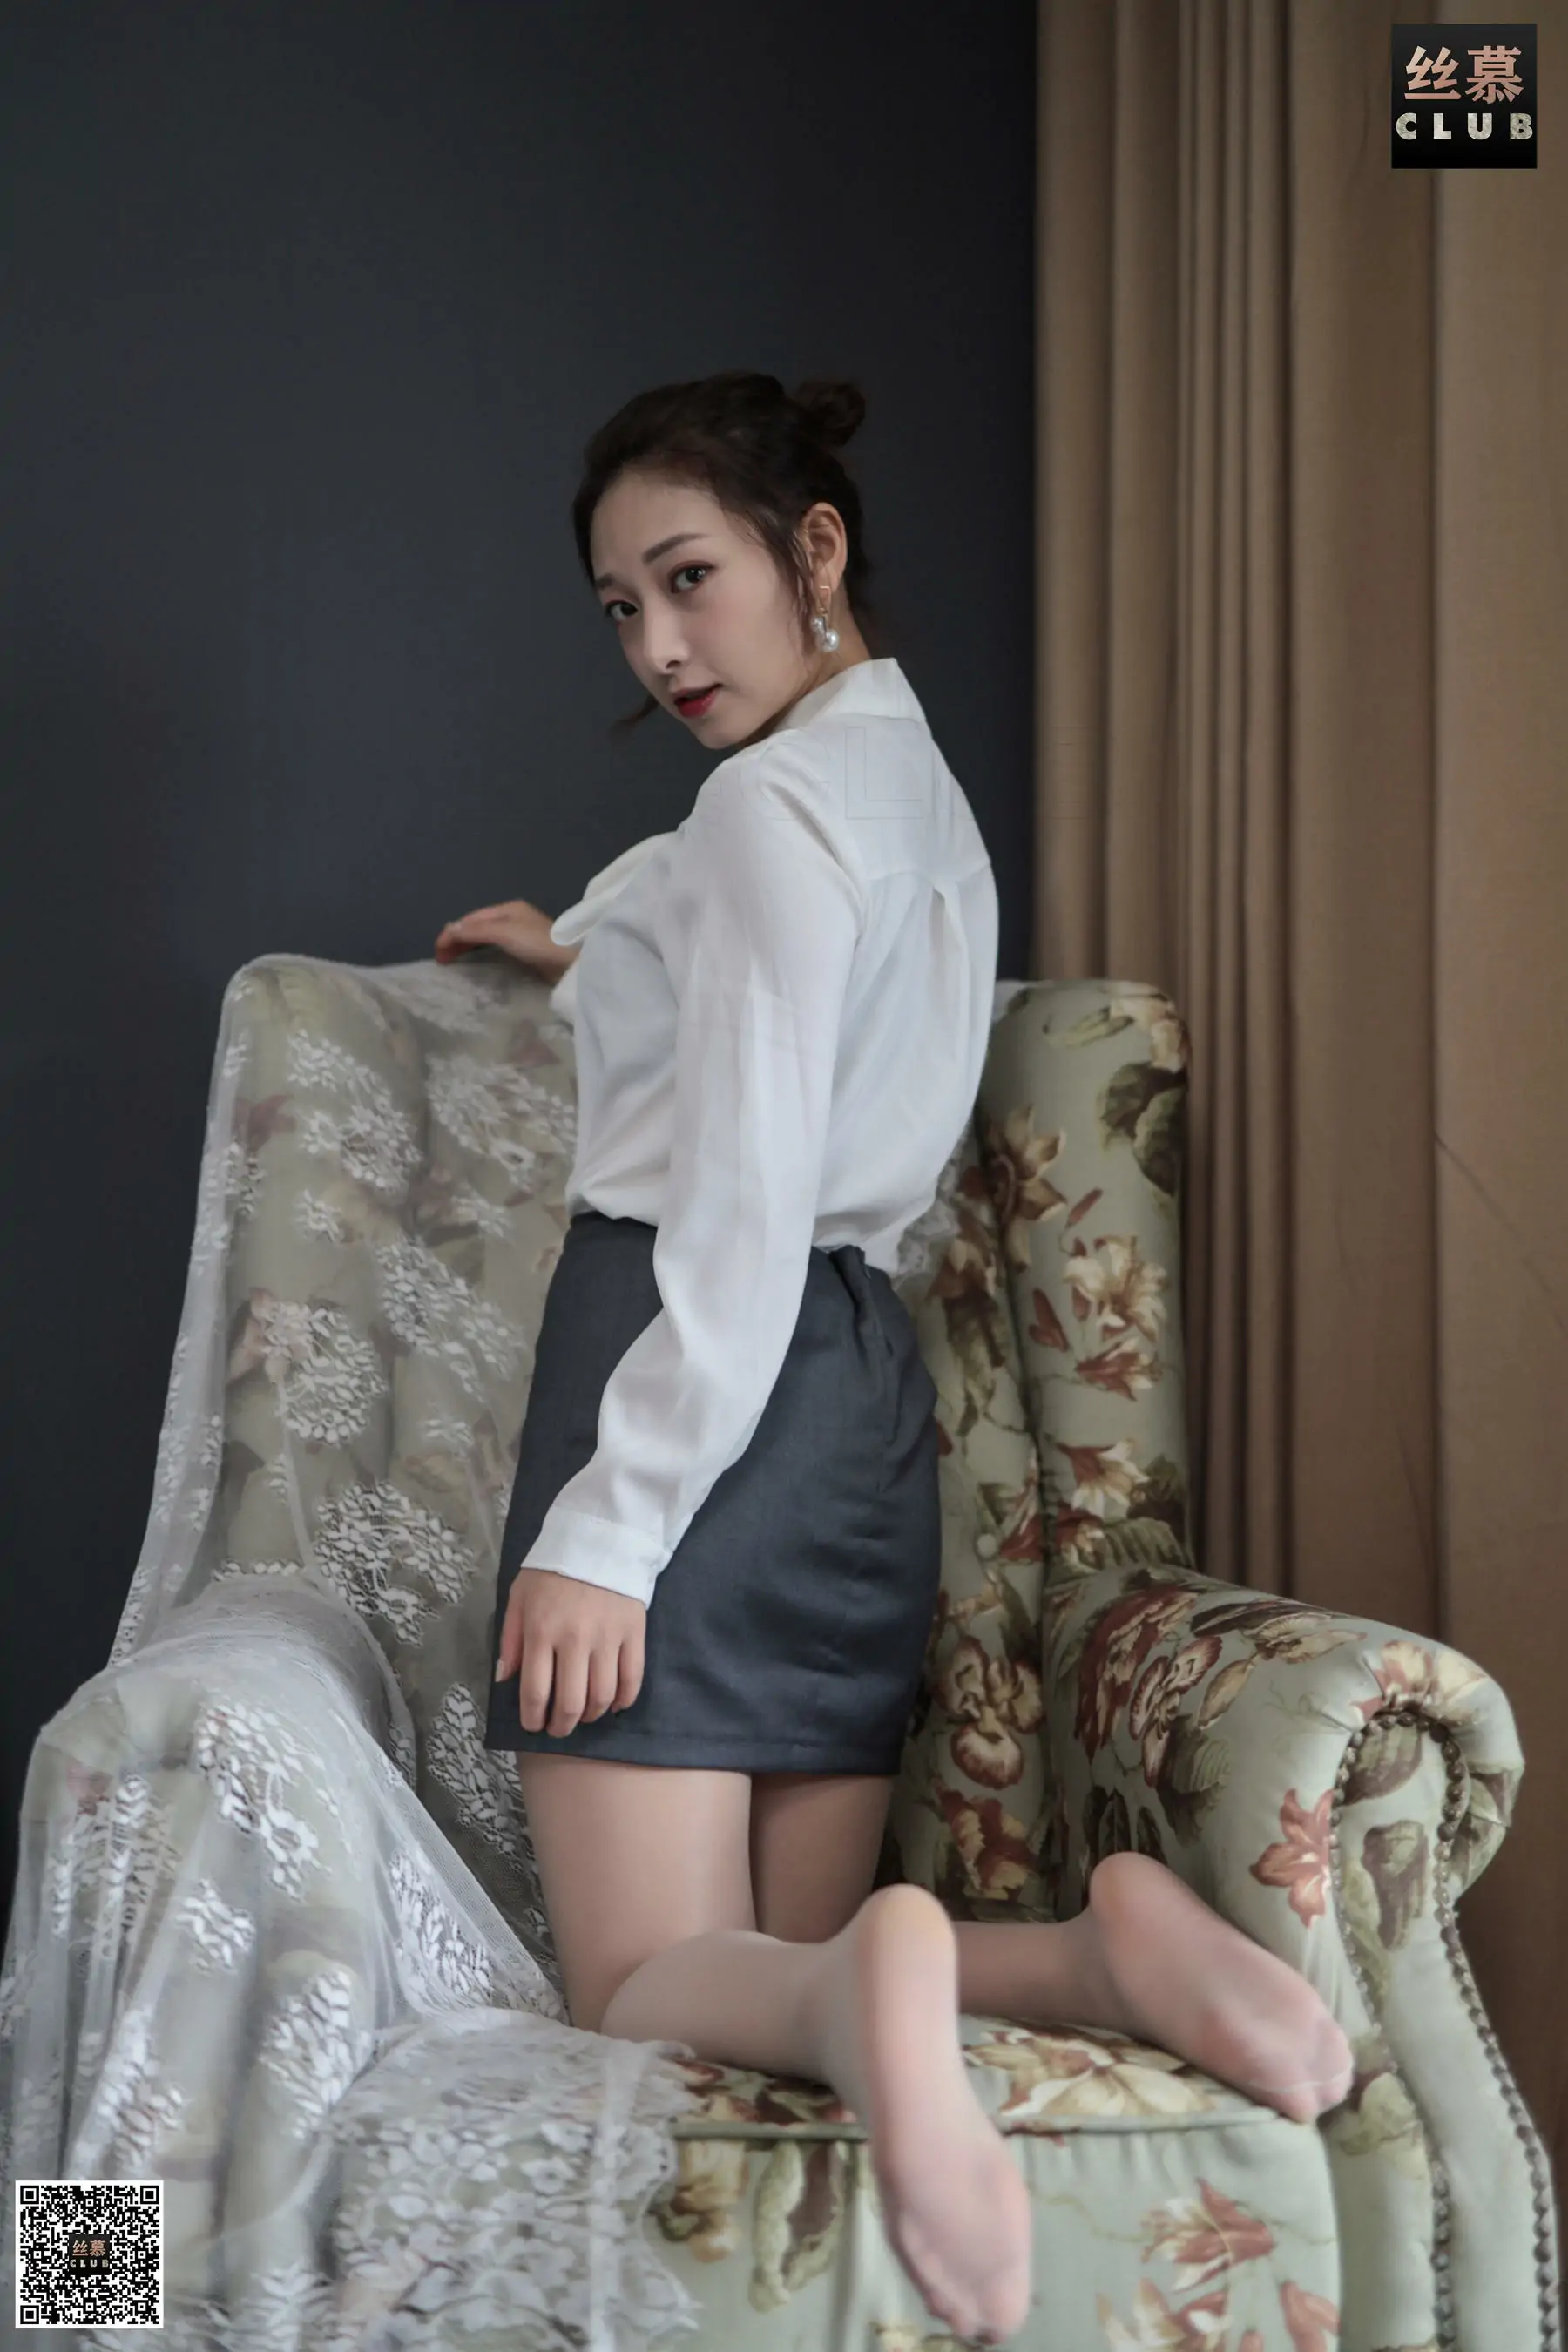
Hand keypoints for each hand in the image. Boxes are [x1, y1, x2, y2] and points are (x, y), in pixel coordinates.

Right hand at [434, 896, 578, 982]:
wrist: (571, 964)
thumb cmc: (538, 944)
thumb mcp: (505, 933)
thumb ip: (477, 931)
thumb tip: (449, 929)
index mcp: (508, 909)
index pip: (472, 918)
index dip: (452, 932)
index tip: (437, 950)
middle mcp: (513, 918)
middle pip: (478, 926)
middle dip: (457, 939)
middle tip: (441, 959)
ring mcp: (520, 934)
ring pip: (485, 937)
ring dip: (467, 946)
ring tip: (451, 961)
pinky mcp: (526, 951)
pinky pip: (495, 948)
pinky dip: (480, 952)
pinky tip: (475, 961)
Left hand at [495, 1565, 646, 1735]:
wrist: (599, 1539)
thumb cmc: (552, 1571)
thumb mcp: (519, 1597)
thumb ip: (510, 1639)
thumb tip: (505, 1680)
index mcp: (541, 1631)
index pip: (536, 1692)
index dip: (533, 1719)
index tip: (533, 1726)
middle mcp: (574, 1640)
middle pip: (570, 1702)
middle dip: (561, 1726)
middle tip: (558, 1729)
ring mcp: (608, 1638)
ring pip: (602, 1696)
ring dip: (590, 1716)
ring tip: (582, 1717)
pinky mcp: (634, 1634)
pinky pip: (632, 1679)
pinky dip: (623, 1701)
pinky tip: (613, 1706)